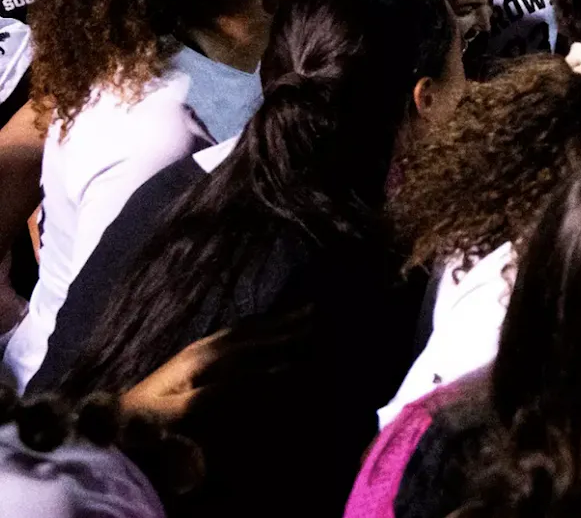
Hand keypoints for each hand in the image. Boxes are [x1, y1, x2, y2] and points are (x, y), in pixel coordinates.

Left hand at [119, 308, 308, 424]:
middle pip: (248, 332)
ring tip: (298, 315)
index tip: (312, 330)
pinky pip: (230, 340)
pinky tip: (259, 334)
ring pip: (240, 333)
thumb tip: (270, 371)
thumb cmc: (146, 422)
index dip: (281, 337)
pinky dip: (252, 333)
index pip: (251, 343)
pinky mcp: (190, 363)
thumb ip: (227, 388)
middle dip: (282, 323)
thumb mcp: (187, 409)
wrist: (109, 425)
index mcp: (202, 357)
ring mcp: (194, 354)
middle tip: (314, 312)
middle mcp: (200, 349)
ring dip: (270, 324)